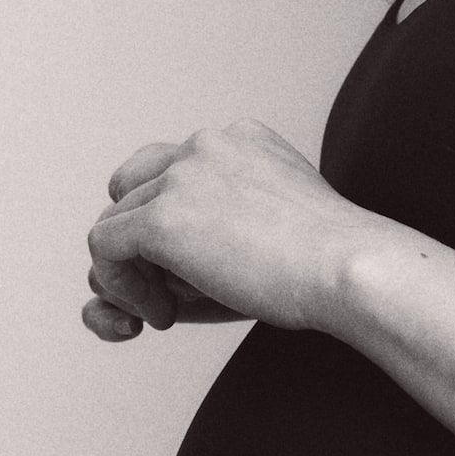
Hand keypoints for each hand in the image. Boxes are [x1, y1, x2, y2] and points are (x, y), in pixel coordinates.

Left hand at [82, 122, 374, 341]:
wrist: (350, 269)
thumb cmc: (327, 271)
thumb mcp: (270, 236)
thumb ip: (215, 236)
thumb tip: (146, 272)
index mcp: (242, 140)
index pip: (174, 170)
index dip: (170, 224)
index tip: (198, 272)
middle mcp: (206, 145)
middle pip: (131, 189)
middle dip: (138, 244)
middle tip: (168, 294)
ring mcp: (181, 177)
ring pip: (112, 222)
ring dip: (131, 274)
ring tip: (168, 311)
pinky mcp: (161, 218)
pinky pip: (103, 249)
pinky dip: (121, 288)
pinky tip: (163, 315)